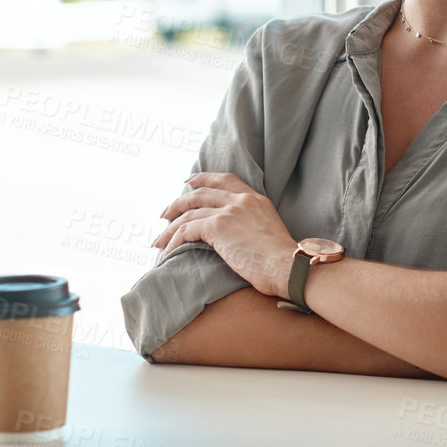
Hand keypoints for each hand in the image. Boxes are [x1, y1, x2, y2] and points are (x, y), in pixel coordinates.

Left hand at [155, 171, 297, 297]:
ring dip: (170, 227)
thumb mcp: (269, 232)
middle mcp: (242, 200)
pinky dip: (173, 241)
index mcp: (256, 199)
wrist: (287, 267)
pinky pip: (186, 230)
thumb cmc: (283, 261)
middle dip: (178, 203)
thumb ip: (252, 226)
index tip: (189, 181)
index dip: (204, 179)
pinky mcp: (218, 226)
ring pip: (189, 213)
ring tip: (158, 240)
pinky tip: (167, 253)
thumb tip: (236, 237)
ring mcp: (229, 211)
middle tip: (164, 213)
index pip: (225, 180)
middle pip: (200, 193)